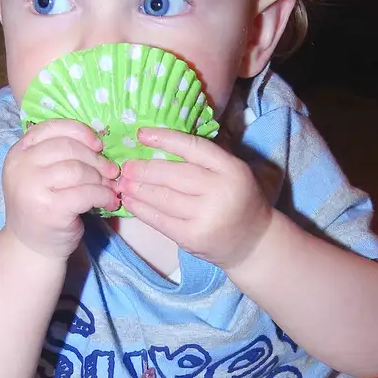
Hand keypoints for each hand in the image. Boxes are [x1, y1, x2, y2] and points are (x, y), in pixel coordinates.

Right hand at [3, 120, 119, 259]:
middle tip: (111, 171)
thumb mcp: (40, 174)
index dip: (79, 132)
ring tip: (109, 188)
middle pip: (68, 147)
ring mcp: (32, 188)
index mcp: (18, 152)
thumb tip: (99, 142)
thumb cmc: (41, 206)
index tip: (97, 144)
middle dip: (95, 158)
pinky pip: (86, 193)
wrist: (31, 247)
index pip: (51, 128)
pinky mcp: (50, 209)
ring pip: (78, 170)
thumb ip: (58, 154)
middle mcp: (21, 167)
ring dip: (101, 179)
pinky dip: (103, 195)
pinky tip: (109, 202)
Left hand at [119, 128, 272, 270]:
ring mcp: (205, 216)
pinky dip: (141, 210)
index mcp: (231, 169)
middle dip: (144, 169)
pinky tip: (129, 202)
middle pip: (173, 174)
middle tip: (125, 165)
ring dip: (138, 189)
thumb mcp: (232, 172)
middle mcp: (219, 191)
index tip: (141, 134)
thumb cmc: (238, 200)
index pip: (193, 147)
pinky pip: (160, 220)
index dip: (164, 139)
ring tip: (123, 182)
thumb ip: (205, 159)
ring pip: (163, 197)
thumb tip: (160, 143)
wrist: (253, 242)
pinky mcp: (192, 237)